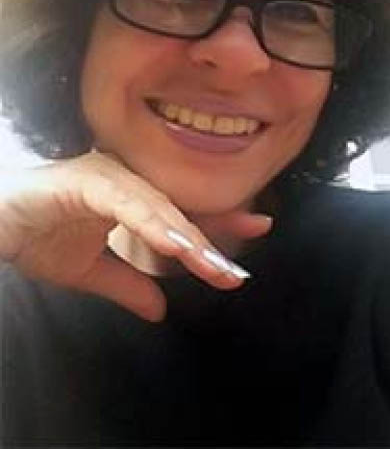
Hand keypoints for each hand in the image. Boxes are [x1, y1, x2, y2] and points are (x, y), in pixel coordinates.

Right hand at [0, 151, 270, 320]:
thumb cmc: (38, 235)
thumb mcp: (90, 271)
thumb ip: (128, 284)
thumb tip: (160, 309)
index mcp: (131, 198)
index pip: (181, 214)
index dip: (217, 227)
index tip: (255, 234)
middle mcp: (126, 181)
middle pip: (179, 207)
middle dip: (215, 233)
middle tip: (240, 265)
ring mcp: (108, 177)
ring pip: (157, 206)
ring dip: (186, 237)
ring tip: (213, 266)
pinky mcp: (85, 180)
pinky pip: (125, 201)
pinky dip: (150, 220)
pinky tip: (174, 242)